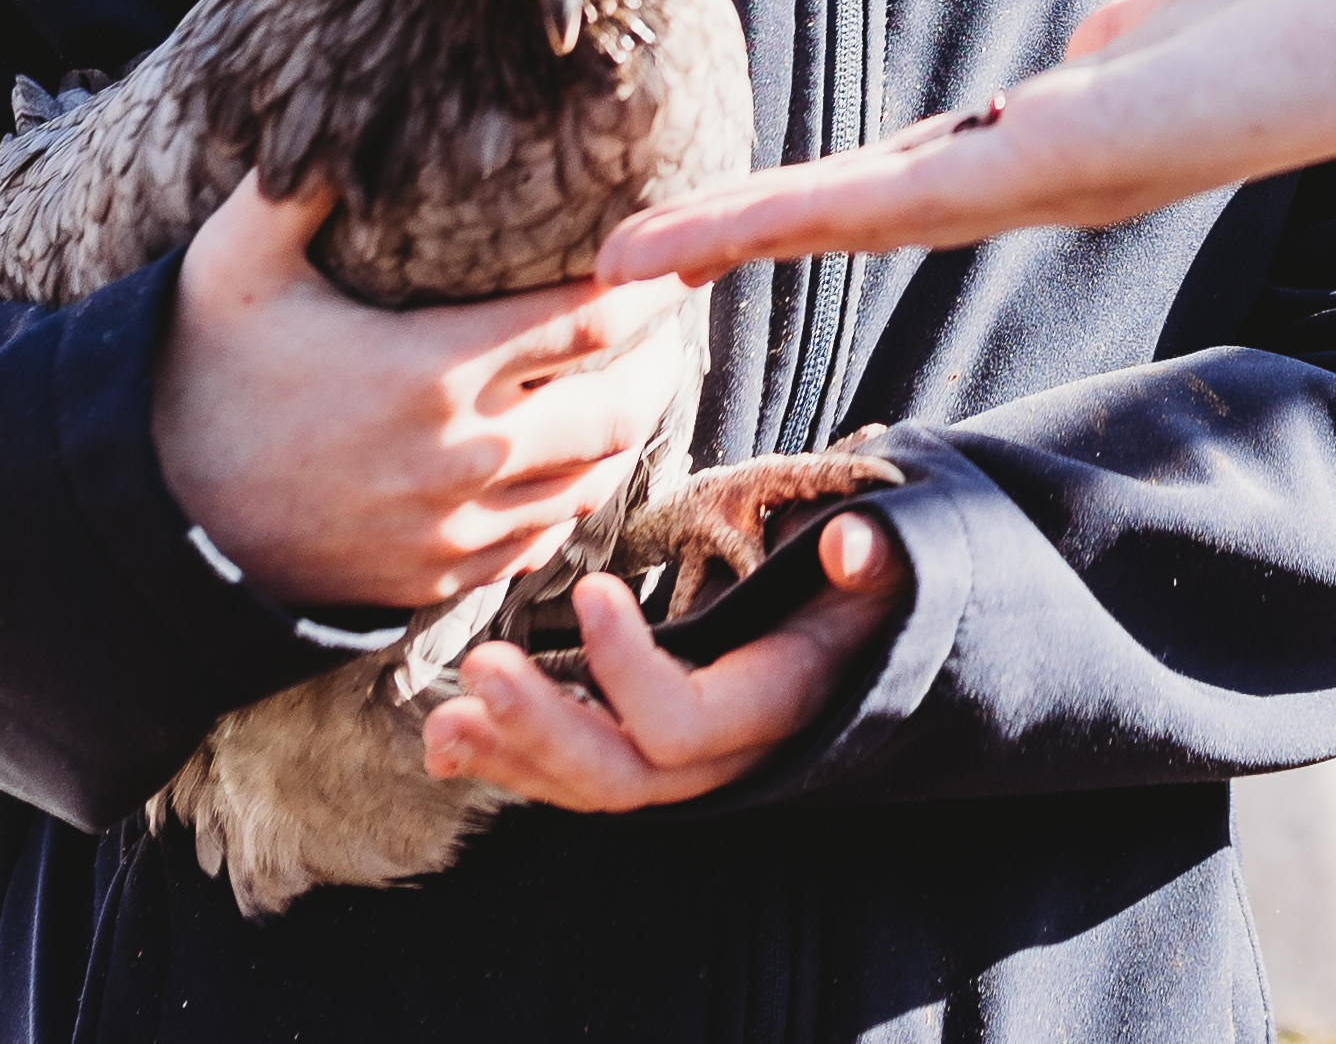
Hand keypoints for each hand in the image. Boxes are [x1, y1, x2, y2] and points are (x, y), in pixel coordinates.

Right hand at [151, 173, 690, 612]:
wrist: (148, 516)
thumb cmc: (197, 374)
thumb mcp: (233, 267)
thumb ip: (292, 186)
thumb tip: (330, 97)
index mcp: (431, 370)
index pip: (589, 325)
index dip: (649, 292)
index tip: (676, 261)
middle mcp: (458, 458)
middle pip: (619, 412)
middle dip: (659, 363)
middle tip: (667, 324)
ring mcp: (450, 528)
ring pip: (592, 483)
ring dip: (625, 433)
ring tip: (634, 382)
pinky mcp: (432, 578)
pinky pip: (539, 542)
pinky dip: (571, 499)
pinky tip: (570, 459)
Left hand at [410, 510, 910, 809]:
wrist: (882, 631)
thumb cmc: (879, 585)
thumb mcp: (893, 563)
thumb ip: (878, 553)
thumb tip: (848, 547)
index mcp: (783, 702)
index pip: (689, 721)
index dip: (631, 670)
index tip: (592, 589)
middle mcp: (735, 755)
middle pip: (626, 776)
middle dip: (545, 729)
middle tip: (481, 666)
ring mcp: (694, 765)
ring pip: (594, 787)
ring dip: (513, 756)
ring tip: (442, 722)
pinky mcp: (659, 755)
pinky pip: (582, 776)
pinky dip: (515, 763)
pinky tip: (452, 744)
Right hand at [600, 0, 1335, 279]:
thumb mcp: (1202, 8)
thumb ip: (1139, 36)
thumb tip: (1099, 55)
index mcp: (1080, 138)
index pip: (926, 174)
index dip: (827, 195)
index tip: (737, 210)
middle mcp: (1053, 174)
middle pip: (873, 208)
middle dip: (755, 230)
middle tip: (638, 261)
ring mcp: (1049, 175)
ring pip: (867, 210)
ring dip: (747, 231)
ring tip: (635, 257)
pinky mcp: (1055, 162)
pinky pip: (904, 193)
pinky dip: (798, 212)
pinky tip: (715, 231)